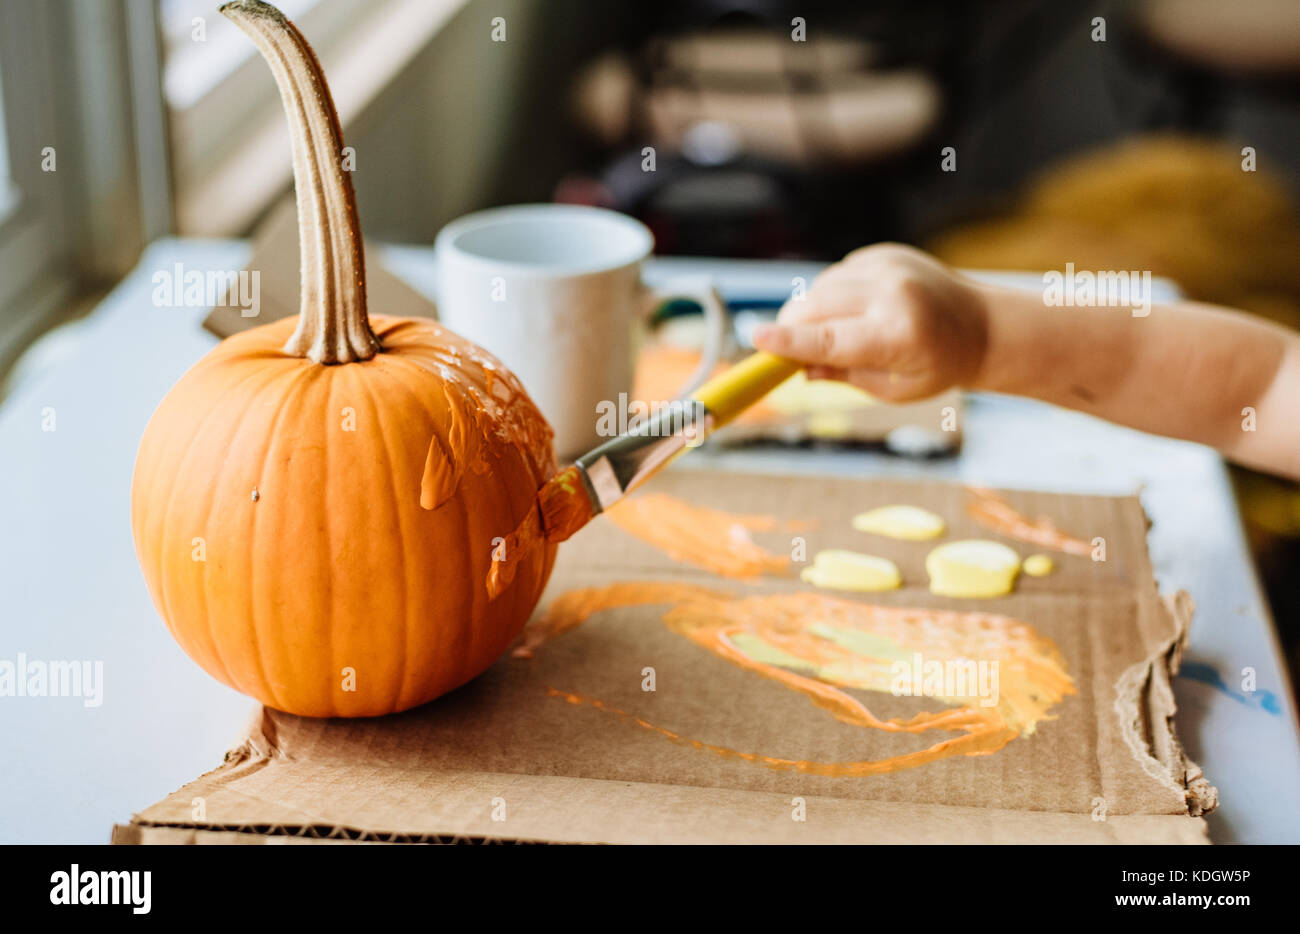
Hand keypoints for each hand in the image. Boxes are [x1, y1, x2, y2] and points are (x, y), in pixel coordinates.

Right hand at [752, 244, 988, 401]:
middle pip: (817, 307)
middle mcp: (893, 293)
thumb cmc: (937, 365)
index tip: (756, 338)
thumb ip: (843, 375)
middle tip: (783, 349)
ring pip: (821, 287)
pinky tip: (855, 310)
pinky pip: (837, 274)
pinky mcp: (883, 253)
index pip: (831, 339)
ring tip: (837, 333)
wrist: (982, 325)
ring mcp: (889, 266)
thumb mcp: (893, 389)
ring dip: (812, 311)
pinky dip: (832, 295)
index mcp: (899, 335)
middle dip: (792, 326)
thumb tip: (798, 367)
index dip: (790, 340)